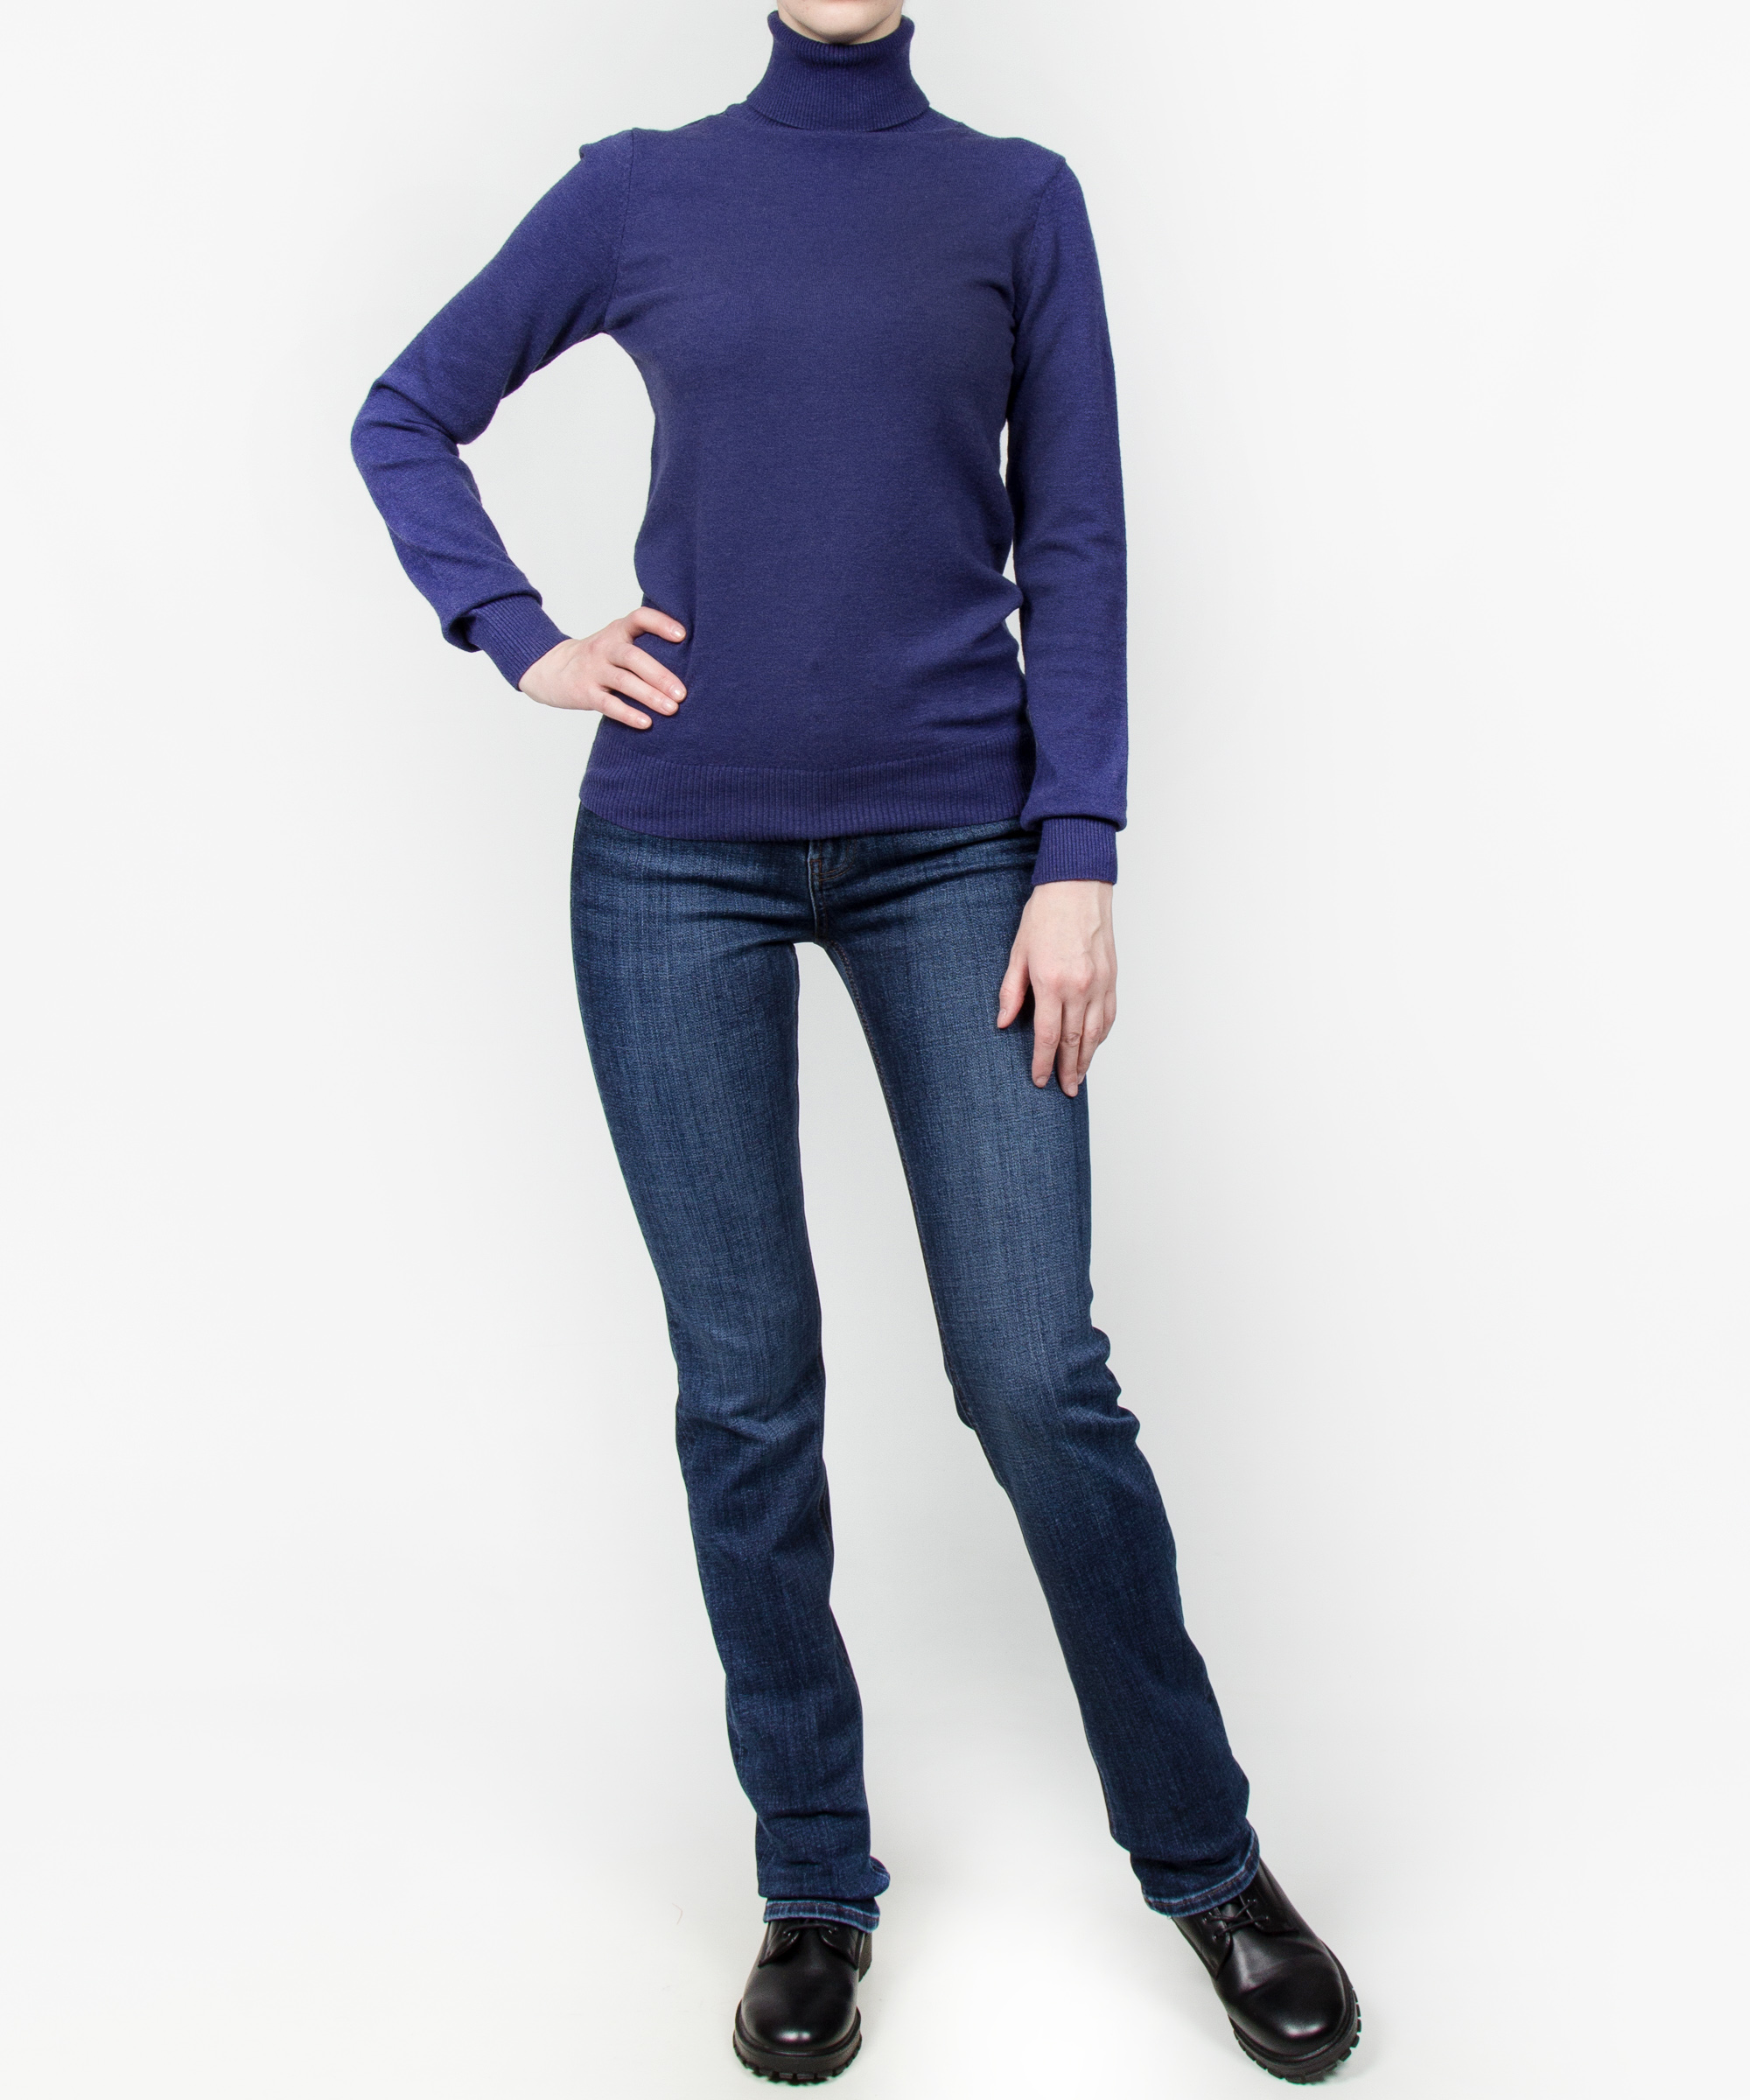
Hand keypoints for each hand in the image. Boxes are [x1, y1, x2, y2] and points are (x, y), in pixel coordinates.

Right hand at [518, 605, 687, 725]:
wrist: (552, 669)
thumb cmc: (599, 657)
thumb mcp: (616, 641)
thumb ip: (643, 644)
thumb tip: (691, 659)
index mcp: (617, 631)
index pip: (639, 618)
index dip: (660, 624)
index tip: (682, 636)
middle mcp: (605, 647)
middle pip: (634, 657)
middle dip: (660, 675)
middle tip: (682, 693)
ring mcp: (593, 670)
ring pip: (624, 682)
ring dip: (649, 696)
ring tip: (672, 709)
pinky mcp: (585, 693)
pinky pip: (608, 704)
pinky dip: (628, 714)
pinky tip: (646, 723)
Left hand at [996, 880, 1116, 1096]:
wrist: (1078, 886)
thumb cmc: (1045, 915)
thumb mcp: (1018, 953)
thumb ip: (1012, 991)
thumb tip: (1004, 1023)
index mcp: (1052, 983)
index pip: (1048, 1036)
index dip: (1044, 1063)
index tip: (1040, 1080)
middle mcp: (1079, 987)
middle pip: (1074, 1041)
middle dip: (1069, 1069)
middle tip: (1065, 1090)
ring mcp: (1099, 984)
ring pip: (1095, 1033)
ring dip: (1087, 1058)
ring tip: (1079, 1077)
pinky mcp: (1112, 977)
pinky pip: (1109, 1015)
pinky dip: (1101, 1035)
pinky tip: (1093, 1045)